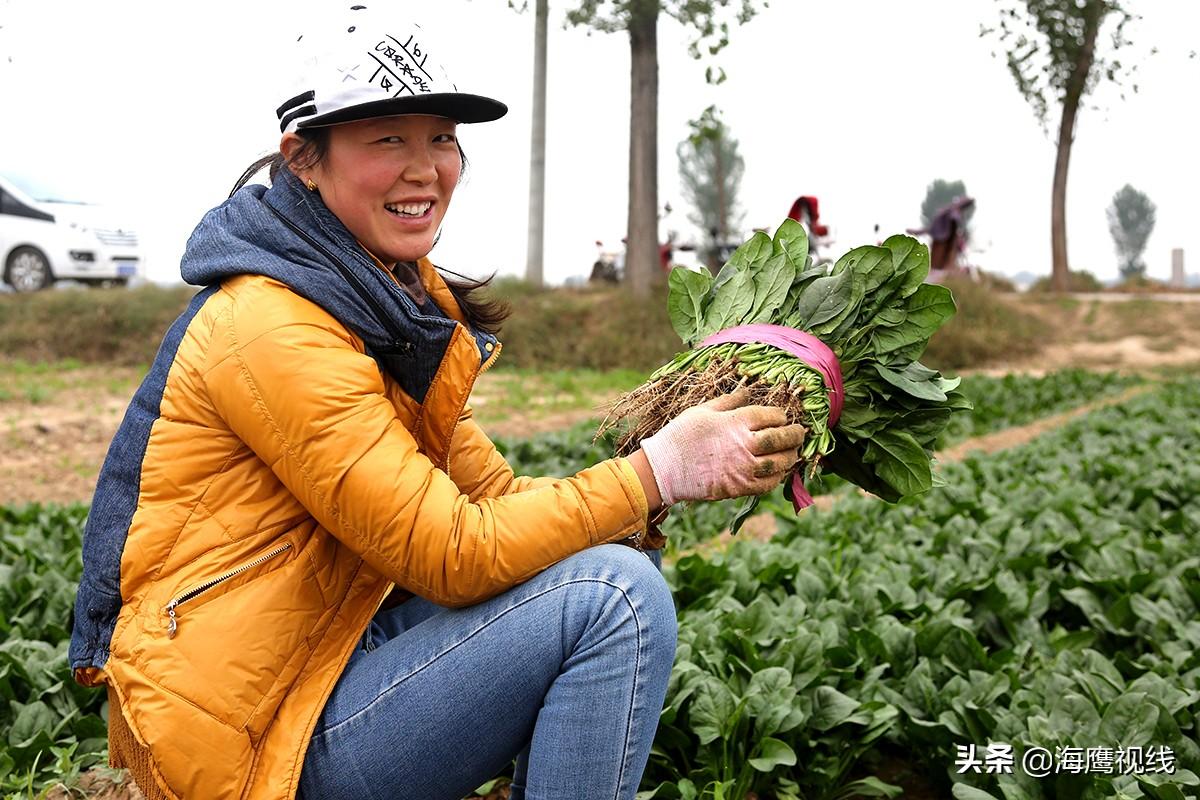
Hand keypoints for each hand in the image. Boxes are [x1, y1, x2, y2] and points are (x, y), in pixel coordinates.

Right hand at [638, 386, 805, 505]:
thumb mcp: (702, 410)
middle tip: (800, 432)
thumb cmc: (680, 435)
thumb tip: (747, 391)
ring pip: (779, 462)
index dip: (780, 415)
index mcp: (735, 422)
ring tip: (795, 452)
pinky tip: (780, 472)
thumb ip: (728, 401)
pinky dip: (778, 477)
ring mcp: (743, 467)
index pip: (769, 416)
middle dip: (794, 434)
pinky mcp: (739, 487)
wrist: (664, 468)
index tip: (782, 417)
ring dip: (791, 456)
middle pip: (780, 438)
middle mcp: (744, 444)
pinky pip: (767, 483)